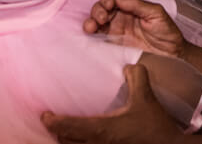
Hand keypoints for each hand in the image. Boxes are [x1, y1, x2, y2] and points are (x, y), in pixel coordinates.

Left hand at [43, 63, 181, 143]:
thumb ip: (136, 77)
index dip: (54, 122)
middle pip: (66, 143)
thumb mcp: (146, 98)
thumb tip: (128, 66)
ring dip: (68, 142)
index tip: (45, 115)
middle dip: (57, 133)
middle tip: (52, 122)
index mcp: (102, 130)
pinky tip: (87, 139)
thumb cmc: (155, 128)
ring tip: (65, 132)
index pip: (68, 127)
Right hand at [83, 0, 186, 58]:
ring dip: (91, 21)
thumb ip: (137, 5)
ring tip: (91, 27)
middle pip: (102, 6)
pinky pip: (100, 35)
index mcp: (131, 5)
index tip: (108, 6)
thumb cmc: (167, 29)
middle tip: (101, 19)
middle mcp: (121, 14)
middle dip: (97, 10)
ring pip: (97, 20)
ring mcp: (117, 28)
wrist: (171, 51)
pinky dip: (92, 33)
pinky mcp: (115, 41)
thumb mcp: (155, 13)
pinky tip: (91, 34)